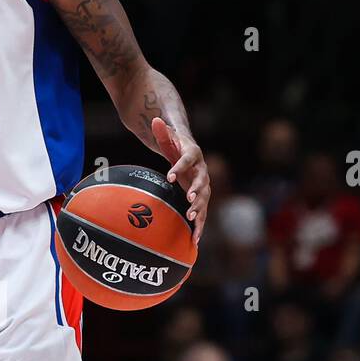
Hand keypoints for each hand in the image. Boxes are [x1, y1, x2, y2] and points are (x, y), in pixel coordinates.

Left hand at [152, 116, 209, 245]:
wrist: (189, 154)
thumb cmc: (176, 146)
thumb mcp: (168, 137)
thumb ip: (162, 131)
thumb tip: (154, 120)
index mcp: (193, 155)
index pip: (186, 160)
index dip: (179, 167)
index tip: (169, 176)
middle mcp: (201, 171)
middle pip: (202, 181)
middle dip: (196, 191)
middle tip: (189, 200)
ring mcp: (203, 186)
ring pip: (204, 199)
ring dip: (199, 209)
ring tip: (192, 220)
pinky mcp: (200, 198)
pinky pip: (202, 213)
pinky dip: (199, 226)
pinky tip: (194, 241)